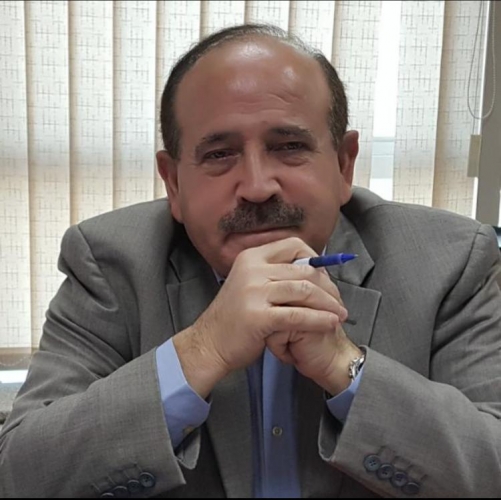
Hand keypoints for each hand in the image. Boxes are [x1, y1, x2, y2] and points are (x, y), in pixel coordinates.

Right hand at [173, 237, 347, 397]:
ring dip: (329, 304)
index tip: (325, 276)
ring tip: (340, 314)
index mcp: (251, 257)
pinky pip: (298, 315)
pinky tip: (331, 323)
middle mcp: (252, 269)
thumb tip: (308, 268)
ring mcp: (254, 292)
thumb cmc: (234, 317)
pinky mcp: (259, 316)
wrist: (209, 344)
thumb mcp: (249, 285)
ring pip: (305, 291)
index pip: (293, 244)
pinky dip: (320, 319)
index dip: (315, 259)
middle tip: (339, 301)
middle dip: (328, 286)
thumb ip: (273, 274)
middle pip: (304, 270)